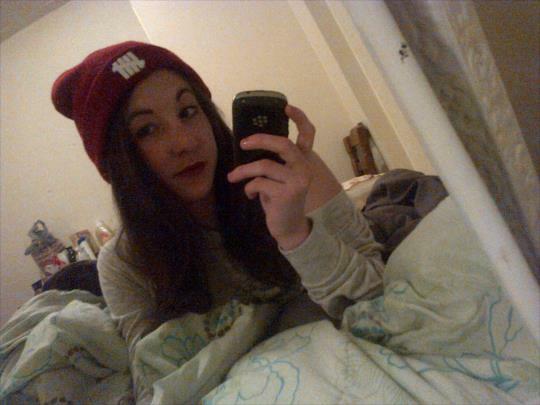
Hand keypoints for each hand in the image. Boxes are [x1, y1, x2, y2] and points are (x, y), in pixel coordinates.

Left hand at [227, 105, 314, 249]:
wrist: (289, 227)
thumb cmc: (280, 200)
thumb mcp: (279, 178)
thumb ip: (273, 162)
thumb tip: (250, 144)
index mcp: (303, 161)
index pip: (308, 135)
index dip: (300, 118)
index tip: (286, 106)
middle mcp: (304, 168)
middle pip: (283, 145)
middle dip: (260, 140)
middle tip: (243, 143)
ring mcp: (298, 181)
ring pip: (264, 166)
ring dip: (243, 171)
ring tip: (233, 177)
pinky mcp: (287, 194)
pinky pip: (259, 183)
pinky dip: (249, 188)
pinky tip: (250, 195)